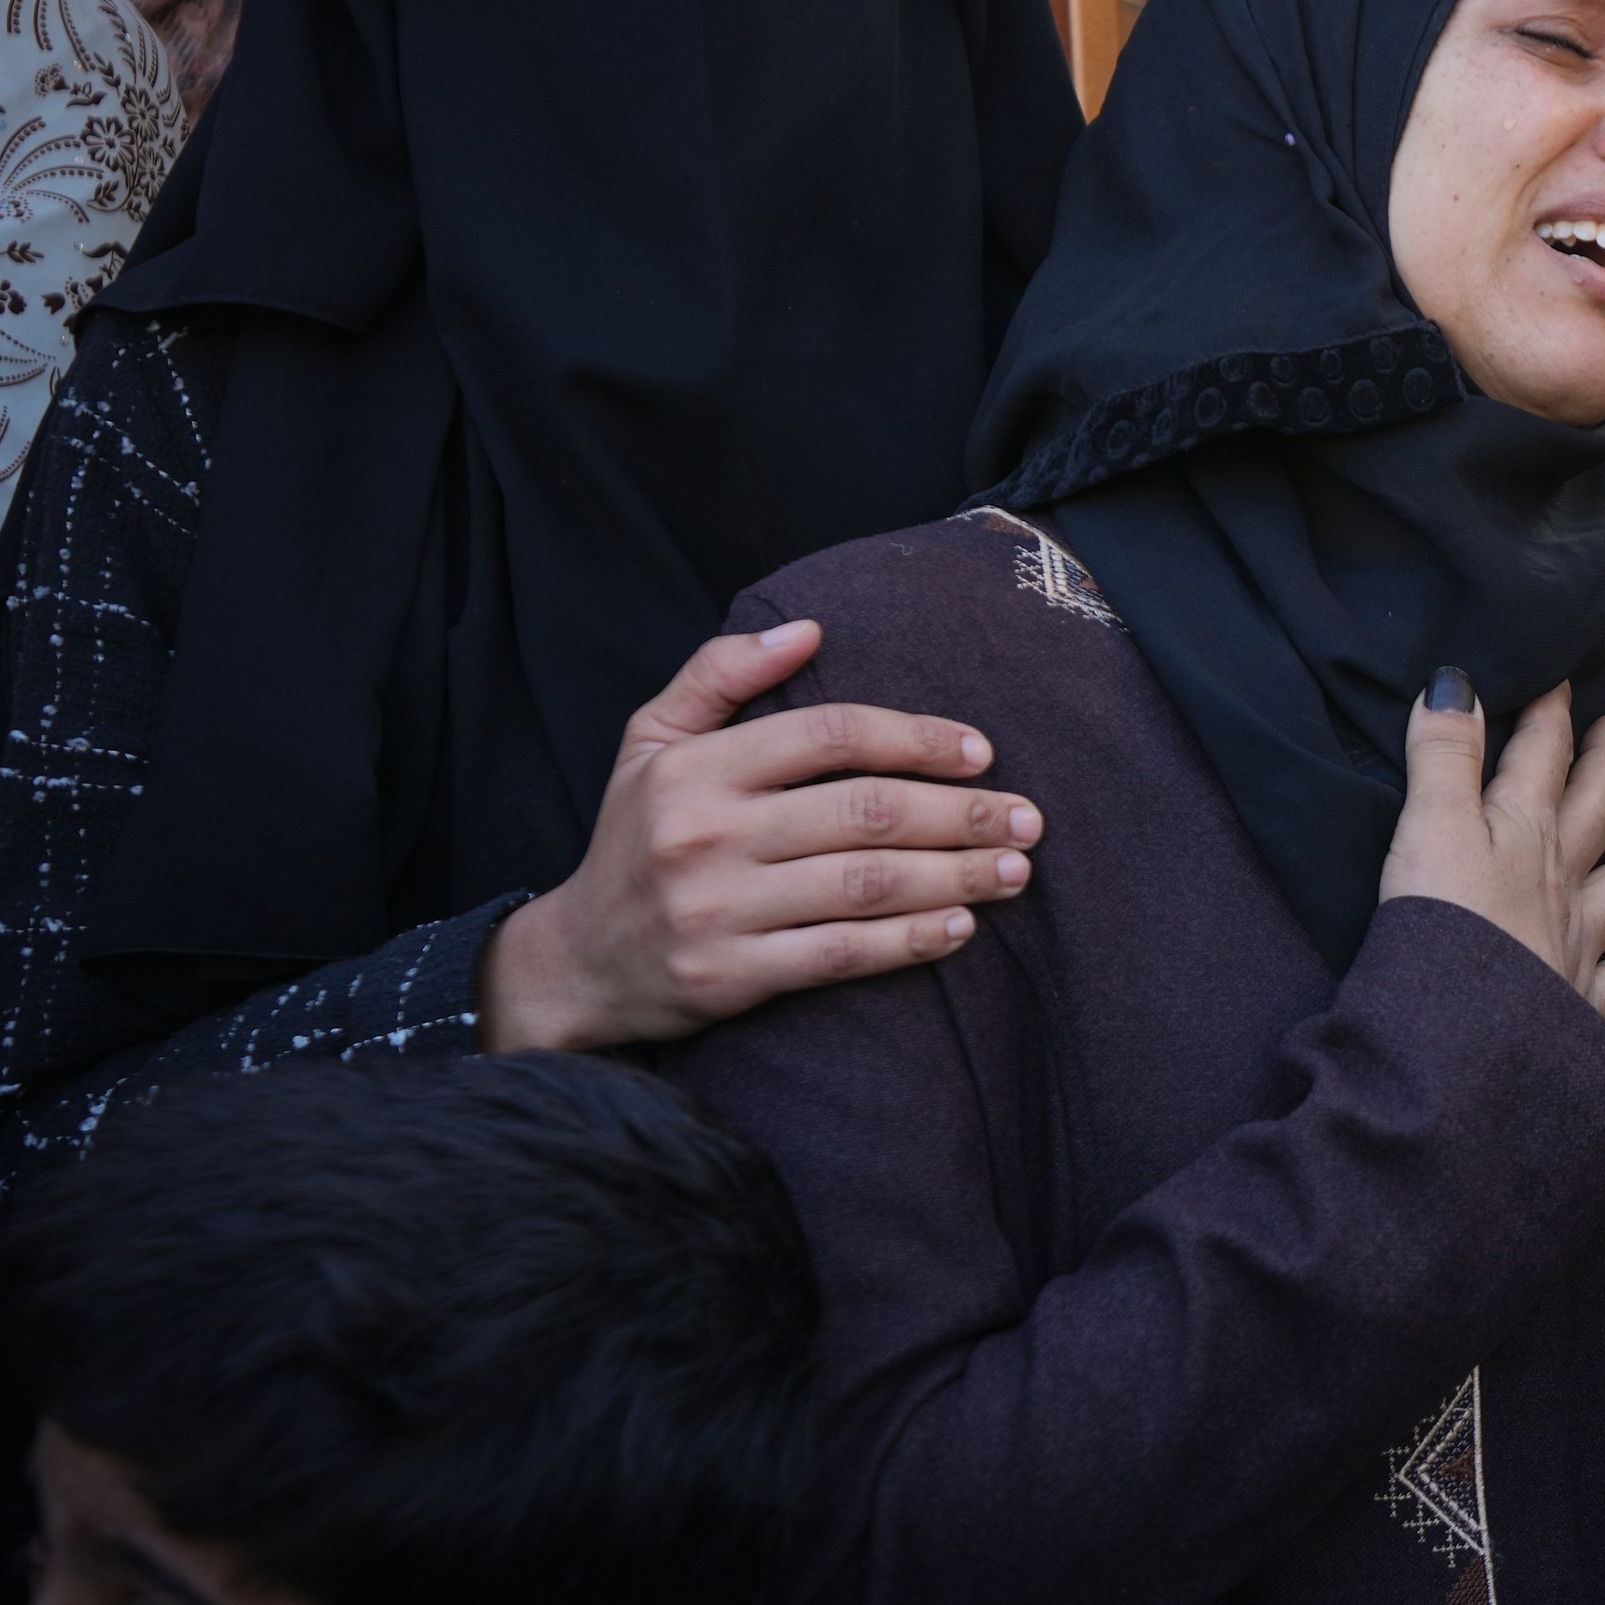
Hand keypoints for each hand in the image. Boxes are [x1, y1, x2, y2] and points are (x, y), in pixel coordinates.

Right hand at [479, 622, 1040, 1052]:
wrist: (577, 962)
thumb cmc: (637, 837)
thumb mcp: (652, 741)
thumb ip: (719, 674)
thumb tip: (807, 627)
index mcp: (695, 767)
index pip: (829, 736)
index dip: (914, 738)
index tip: (981, 752)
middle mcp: (705, 833)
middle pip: (863, 812)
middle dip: (960, 813)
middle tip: (1027, 818)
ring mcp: (717, 908)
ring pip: (865, 884)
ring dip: (955, 876)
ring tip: (1015, 870)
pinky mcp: (730, 976)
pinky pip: (840, 955)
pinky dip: (909, 941)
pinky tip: (961, 927)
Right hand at [1380, 675, 1604, 1021]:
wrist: (1460, 1040)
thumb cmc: (1440, 926)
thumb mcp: (1430, 825)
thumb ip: (1441, 754)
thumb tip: (1455, 681)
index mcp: (1524, 830)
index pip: (1544, 755)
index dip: (1553, 712)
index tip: (1563, 676)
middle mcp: (1564, 878)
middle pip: (1596, 806)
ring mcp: (1581, 939)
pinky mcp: (1584, 1000)